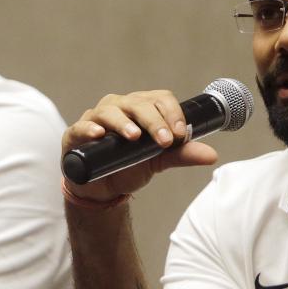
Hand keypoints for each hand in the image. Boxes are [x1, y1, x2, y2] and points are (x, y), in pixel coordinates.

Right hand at [62, 90, 217, 201]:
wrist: (102, 188)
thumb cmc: (128, 166)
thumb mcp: (157, 161)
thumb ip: (181, 154)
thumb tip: (211, 155)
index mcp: (140, 108)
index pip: (159, 99)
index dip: (171, 113)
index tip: (179, 134)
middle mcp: (119, 107)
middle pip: (137, 103)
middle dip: (153, 120)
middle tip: (164, 140)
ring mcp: (96, 118)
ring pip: (110, 111)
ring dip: (123, 122)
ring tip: (134, 136)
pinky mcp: (76, 134)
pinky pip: (81, 126)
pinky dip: (90, 128)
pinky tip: (99, 134)